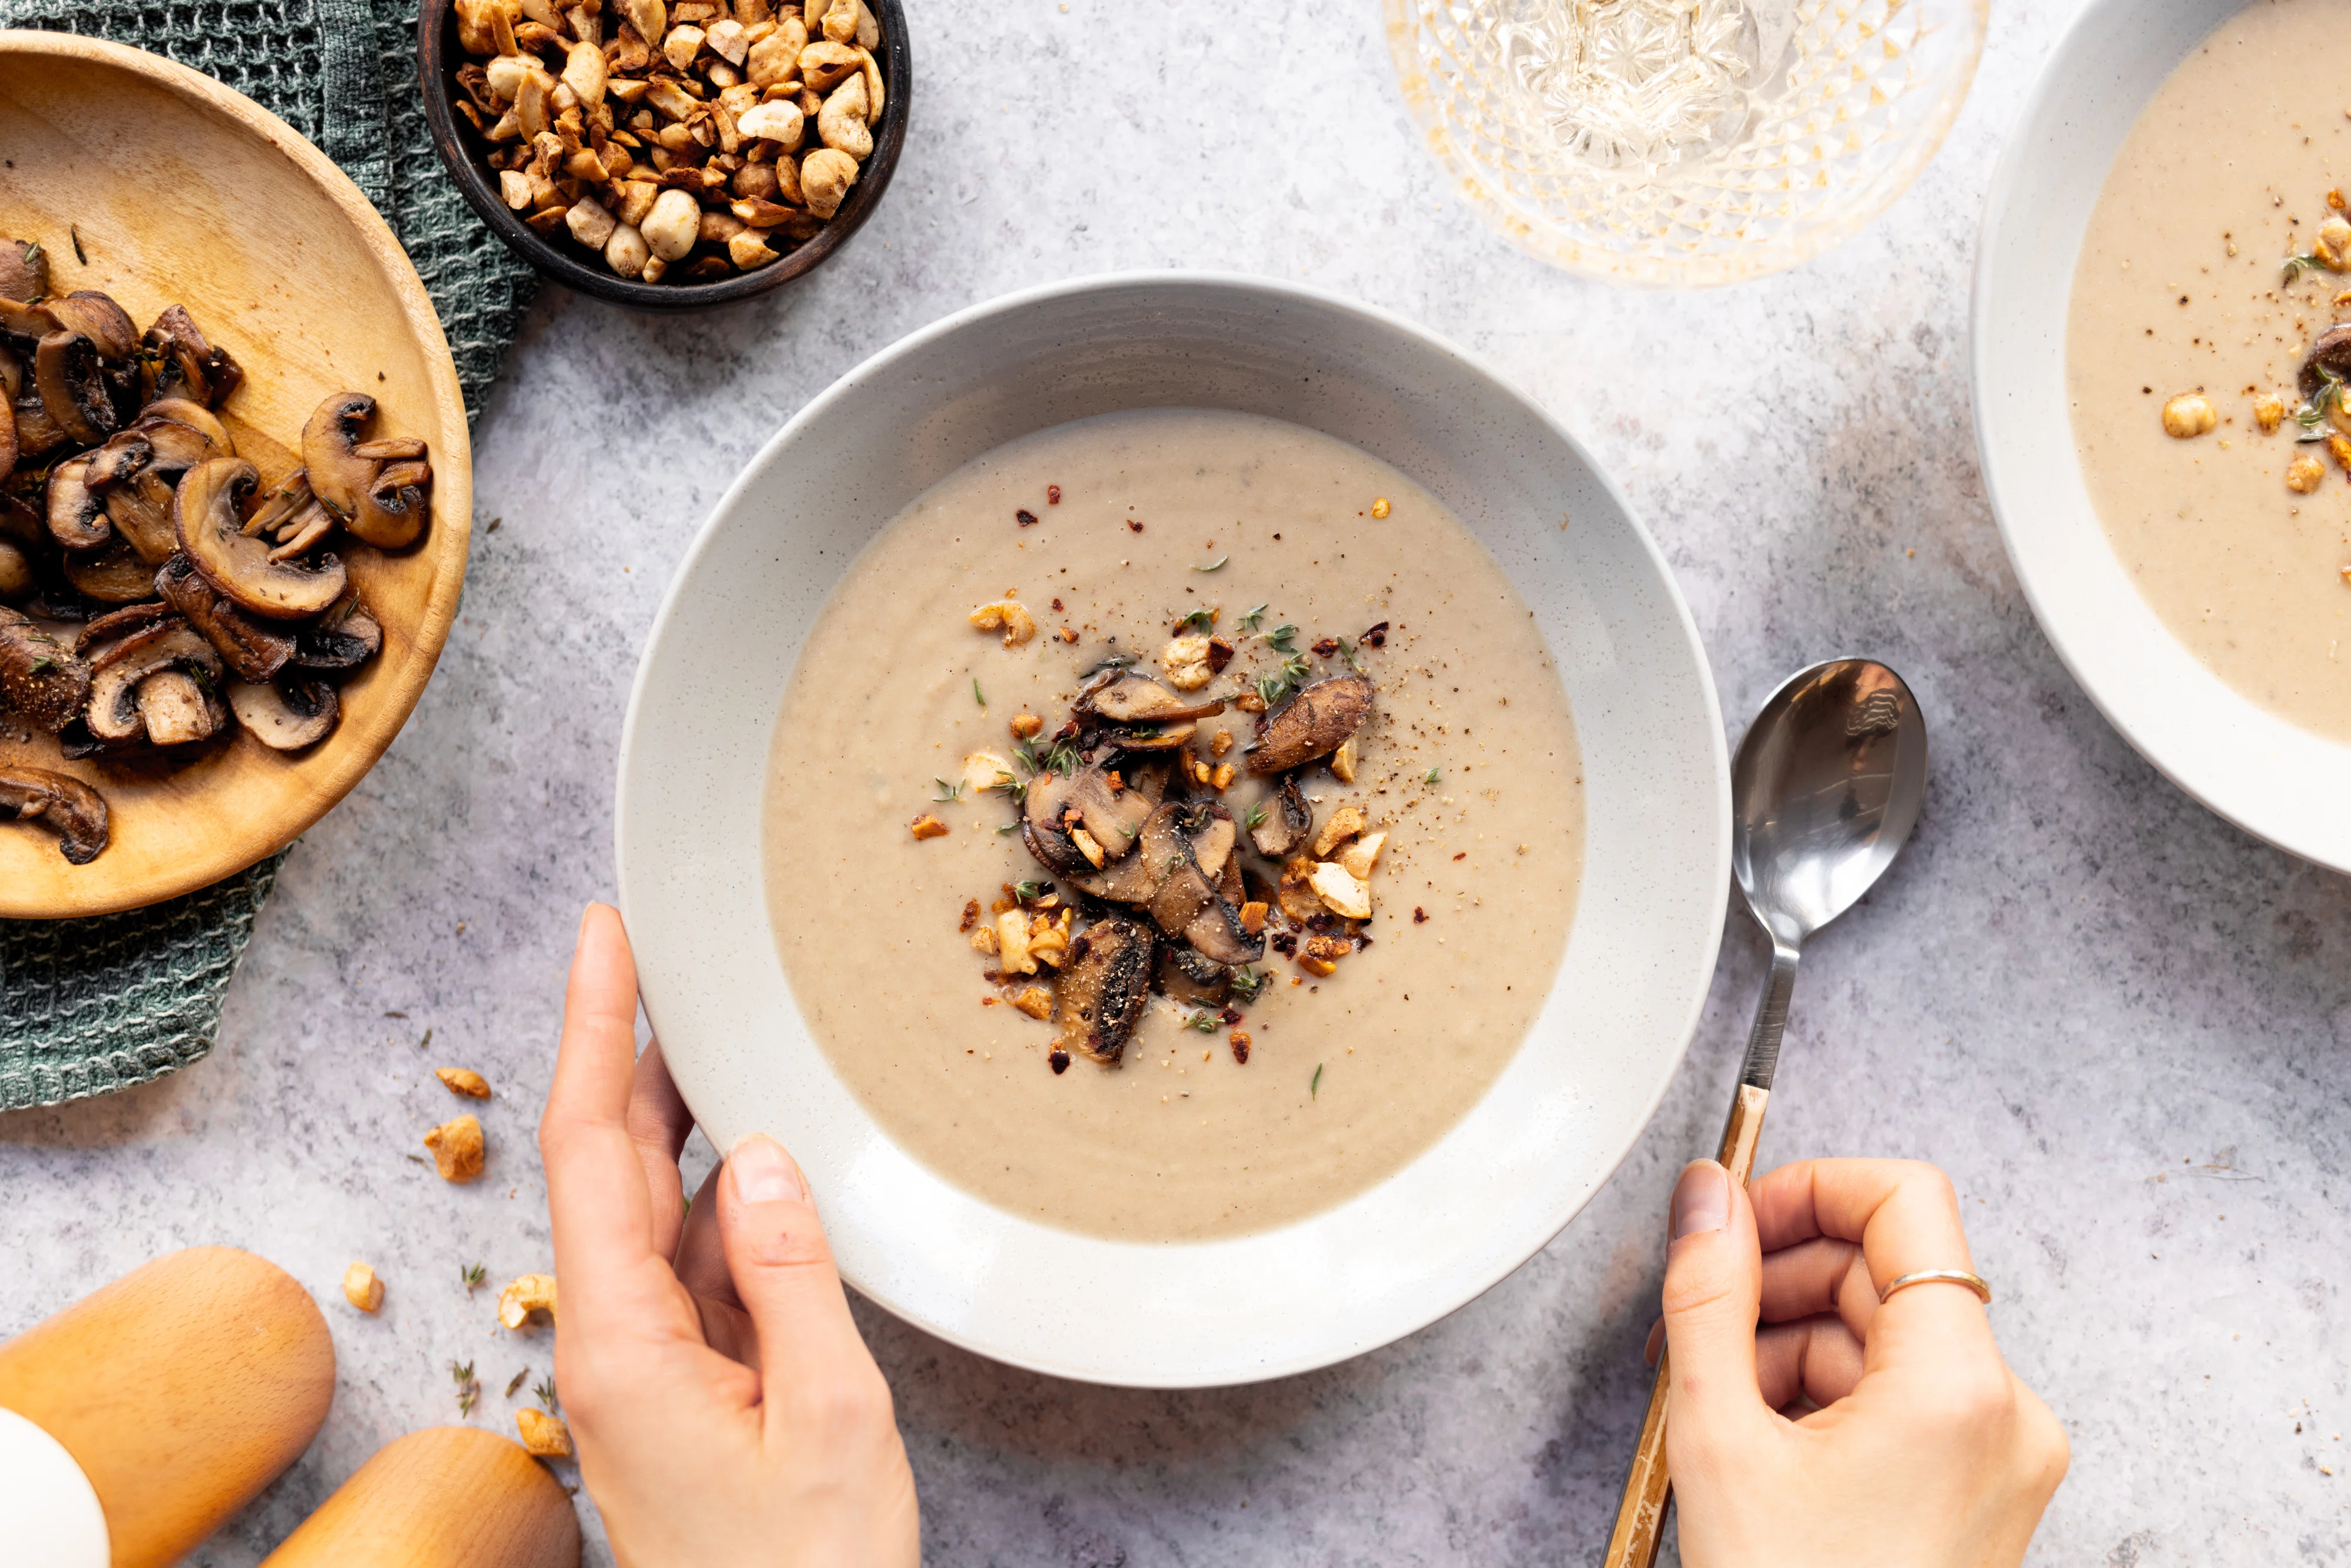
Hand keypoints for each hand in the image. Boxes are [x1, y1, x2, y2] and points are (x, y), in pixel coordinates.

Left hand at [540, 903, 918, 1567]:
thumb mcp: (827, 1415)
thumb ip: (792, 1275)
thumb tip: (762, 1155)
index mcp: (622, 1345)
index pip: (591, 1149)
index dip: (596, 1028)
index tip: (605, 936)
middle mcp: (612, 1348)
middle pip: (609, 1166)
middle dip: (633, 1051)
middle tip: (663, 954)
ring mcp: (644, 1372)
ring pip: (655, 1215)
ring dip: (685, 1125)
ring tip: (721, 1034)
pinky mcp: (683, 1393)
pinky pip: (695, 1271)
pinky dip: (727, 1205)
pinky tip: (764, 1165)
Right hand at [1654, 1157, 2066, 1567]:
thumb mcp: (1720, 1436)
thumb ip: (1707, 1294)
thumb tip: (1706, 1195)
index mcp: (1958, 1384)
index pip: (1905, 1202)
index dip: (1809, 1186)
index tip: (1736, 1214)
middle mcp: (2004, 1411)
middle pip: (1888, 1270)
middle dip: (1779, 1277)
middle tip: (1694, 1315)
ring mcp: (2001, 1454)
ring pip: (1884, 1336)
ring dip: (1789, 1338)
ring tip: (1712, 1394)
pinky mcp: (1981, 1489)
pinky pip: (1900, 1396)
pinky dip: (1823, 1394)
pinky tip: (1755, 1435)